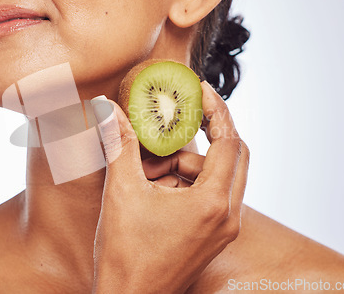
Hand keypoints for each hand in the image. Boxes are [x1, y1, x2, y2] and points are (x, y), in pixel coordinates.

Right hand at [91, 81, 249, 293]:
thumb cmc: (125, 254)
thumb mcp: (121, 191)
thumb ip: (119, 143)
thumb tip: (109, 107)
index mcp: (213, 203)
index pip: (229, 141)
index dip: (216, 109)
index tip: (200, 89)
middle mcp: (227, 216)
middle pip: (233, 156)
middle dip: (205, 134)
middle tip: (180, 118)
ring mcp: (223, 229)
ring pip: (218, 176)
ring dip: (187, 163)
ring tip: (148, 171)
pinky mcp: (213, 236)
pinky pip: (210, 195)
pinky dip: (186, 182)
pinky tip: (155, 188)